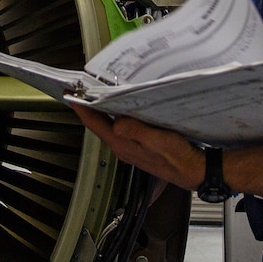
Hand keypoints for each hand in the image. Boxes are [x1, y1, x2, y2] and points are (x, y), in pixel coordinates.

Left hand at [72, 105, 203, 190]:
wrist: (192, 171)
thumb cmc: (177, 157)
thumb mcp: (156, 140)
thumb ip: (135, 131)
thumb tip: (116, 122)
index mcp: (122, 144)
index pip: (94, 124)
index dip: (81, 108)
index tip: (70, 95)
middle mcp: (122, 146)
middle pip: (99, 124)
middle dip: (89, 107)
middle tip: (82, 90)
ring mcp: (130, 147)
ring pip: (109, 126)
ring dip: (103, 110)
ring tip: (98, 94)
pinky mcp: (139, 146)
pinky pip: (122, 128)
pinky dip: (117, 116)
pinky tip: (123, 108)